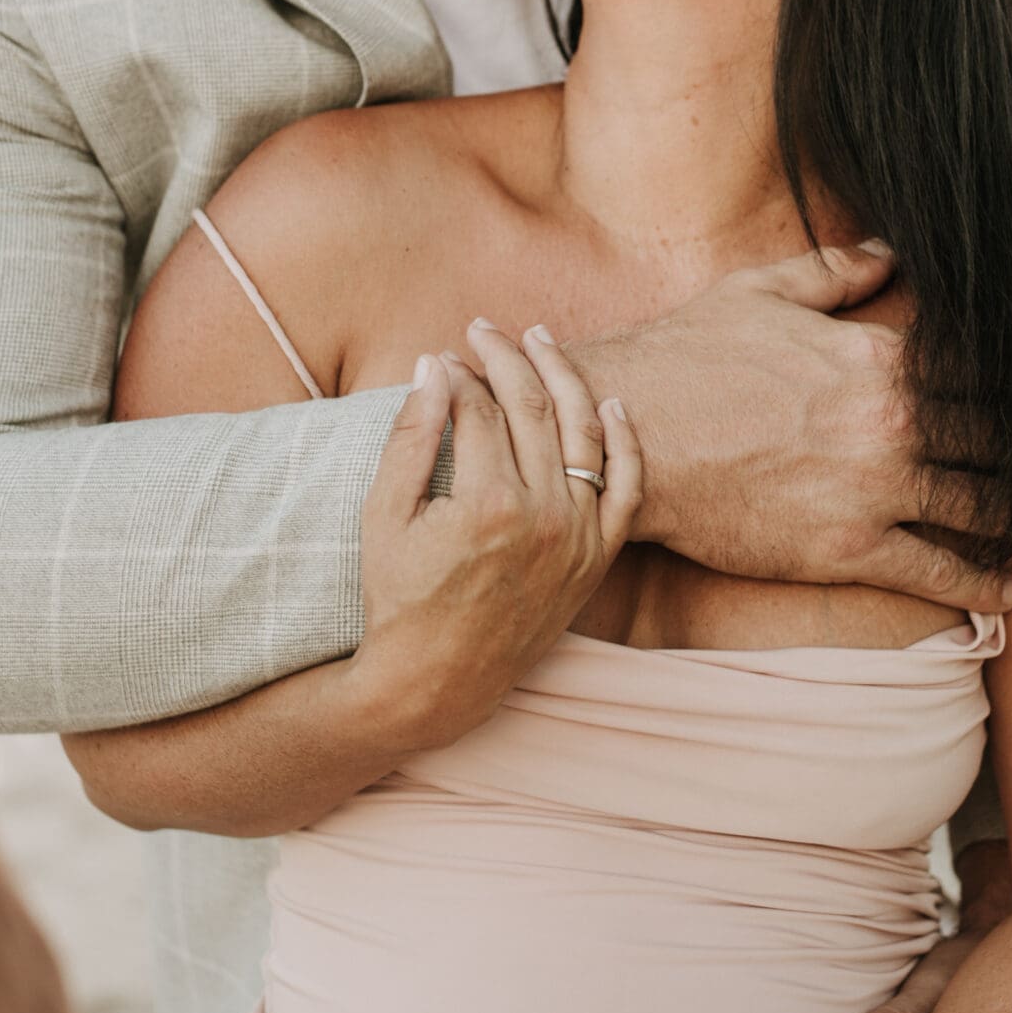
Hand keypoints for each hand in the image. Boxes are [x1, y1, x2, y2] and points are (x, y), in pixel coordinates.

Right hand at [354, 323, 641, 754]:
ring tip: (541, 339)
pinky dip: (626, 443)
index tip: (443, 358)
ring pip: (584, 434)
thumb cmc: (398, 600)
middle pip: (534, 409)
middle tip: (484, 329)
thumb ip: (411, 437)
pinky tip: (613, 403)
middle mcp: (546, 518)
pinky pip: (629, 490)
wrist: (435, 683)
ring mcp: (579, 539)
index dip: (460, 375)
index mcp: (488, 504)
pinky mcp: (597, 560)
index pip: (481, 410)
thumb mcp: (383, 516)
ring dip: (565, 378)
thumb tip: (435, 365)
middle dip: (507, 358)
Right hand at [568, 243, 1011, 611]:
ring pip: (982, 507)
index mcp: (880, 356)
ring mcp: (876, 489)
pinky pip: (937, 571)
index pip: (983, 371)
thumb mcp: (762, 292)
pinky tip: (1009, 595)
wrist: (630, 433)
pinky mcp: (849, 548)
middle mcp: (893, 422)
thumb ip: (836, 272)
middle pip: (998, 441)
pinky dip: (981, 586)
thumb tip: (886, 250)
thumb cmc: (687, 357)